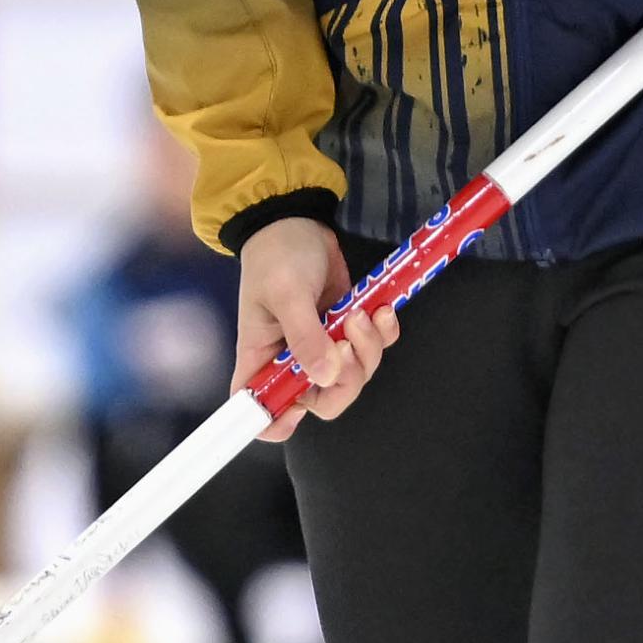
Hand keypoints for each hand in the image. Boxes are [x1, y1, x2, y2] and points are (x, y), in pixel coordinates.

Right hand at [235, 215, 400, 443]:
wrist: (297, 219)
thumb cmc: (277, 256)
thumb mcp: (287, 293)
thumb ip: (305, 337)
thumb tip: (326, 377)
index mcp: (262, 357)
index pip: (258, 408)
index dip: (276, 422)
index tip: (299, 409)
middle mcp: (291, 360)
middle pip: (322, 400)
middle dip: (345, 378)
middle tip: (347, 341)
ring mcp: (322, 347)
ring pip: (354, 375)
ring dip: (368, 349)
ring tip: (364, 313)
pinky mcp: (347, 330)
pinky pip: (373, 350)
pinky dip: (383, 334)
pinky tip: (382, 309)